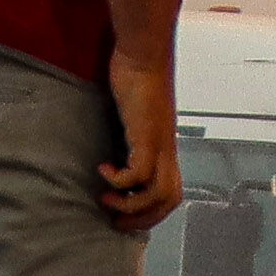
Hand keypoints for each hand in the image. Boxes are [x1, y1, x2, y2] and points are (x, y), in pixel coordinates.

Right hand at [92, 71, 184, 233]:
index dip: (152, 212)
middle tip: (115, 221)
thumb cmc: (138, 79)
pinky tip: (103, 169)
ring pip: (158, 192)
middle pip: (169, 200)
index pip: (172, 194)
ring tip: (105, 198)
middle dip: (142, 219)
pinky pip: (139, 172)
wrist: (143, 54)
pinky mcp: (146, 134)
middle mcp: (166, 150)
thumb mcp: (135, 116)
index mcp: (166, 148)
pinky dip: (120, 180)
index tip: (126, 215)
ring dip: (130, 205)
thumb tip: (116, 152)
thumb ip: (131, 135)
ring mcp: (159, 143)